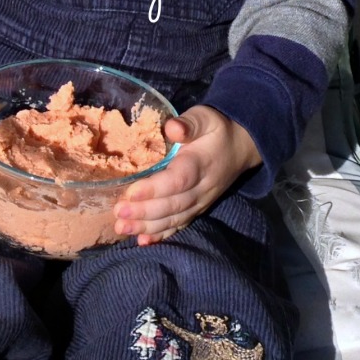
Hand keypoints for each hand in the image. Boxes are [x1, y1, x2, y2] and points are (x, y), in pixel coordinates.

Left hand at [113, 105, 261, 244]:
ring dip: (147, 227)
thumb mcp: (204, 118)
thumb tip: (172, 128)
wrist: (240, 147)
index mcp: (200, 163)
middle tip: (119, 213)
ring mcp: (200, 202)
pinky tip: (142, 242)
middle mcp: (201, 188)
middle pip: (173, 204)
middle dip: (145, 212)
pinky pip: (179, 225)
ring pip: (174, 218)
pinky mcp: (197, 209)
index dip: (154, 189)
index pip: (177, 180)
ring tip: (122, 228)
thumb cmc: (215, 130)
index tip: (130, 193)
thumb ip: (189, 123)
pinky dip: (161, 236)